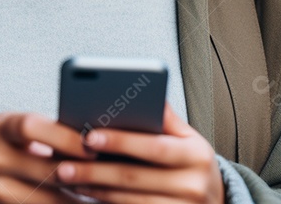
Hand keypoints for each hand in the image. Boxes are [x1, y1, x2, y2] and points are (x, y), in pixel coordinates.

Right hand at [0, 111, 98, 203]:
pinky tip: (84, 203)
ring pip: (47, 199)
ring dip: (78, 200)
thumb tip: (99, 142)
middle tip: (110, 177)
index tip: (93, 148)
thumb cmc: (23, 141)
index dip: (64, 138)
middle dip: (80, 175)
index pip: (31, 128)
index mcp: (2, 127)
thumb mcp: (31, 130)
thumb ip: (56, 133)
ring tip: (104, 195)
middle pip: (43, 170)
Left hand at [53, 101, 225, 202]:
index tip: (89, 136)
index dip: (120, 142)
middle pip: (135, 177)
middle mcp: (194, 185)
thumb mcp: (189, 139)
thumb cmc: (193, 164)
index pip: (154, 147)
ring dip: (95, 189)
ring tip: (69, 178)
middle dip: (95, 170)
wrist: (217, 202)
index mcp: (197, 155)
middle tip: (64, 164)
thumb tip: (144, 89)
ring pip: (129, 201)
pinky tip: (87, 194)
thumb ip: (166, 118)